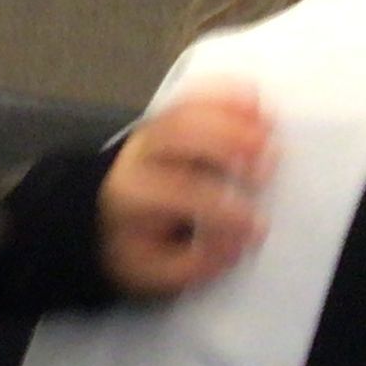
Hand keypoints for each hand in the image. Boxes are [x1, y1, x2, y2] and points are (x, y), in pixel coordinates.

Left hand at [99, 84, 274, 297]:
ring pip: (184, 113)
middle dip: (223, 146)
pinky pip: (188, 99)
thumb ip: (195, 263)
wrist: (96, 212)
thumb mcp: (154, 271)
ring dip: (229, 117)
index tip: (257, 224)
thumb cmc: (132, 243)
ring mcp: (150, 133)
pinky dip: (221, 93)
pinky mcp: (165, 120)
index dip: (217, 207)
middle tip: (266, 168)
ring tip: (269, 130)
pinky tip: (252, 97)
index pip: (174, 194)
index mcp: (131, 195)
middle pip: (174, 138)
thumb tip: (237, 243)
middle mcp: (137, 156)